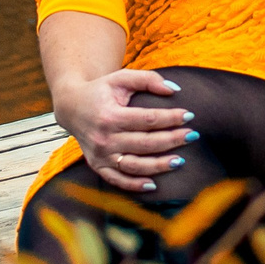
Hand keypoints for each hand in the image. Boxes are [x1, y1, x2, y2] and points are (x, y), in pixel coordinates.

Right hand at [49, 67, 194, 190]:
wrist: (72, 107)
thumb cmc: (101, 91)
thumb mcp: (121, 78)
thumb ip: (147, 79)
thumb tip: (174, 89)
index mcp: (110, 116)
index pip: (147, 120)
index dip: (170, 118)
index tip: (189, 115)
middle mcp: (104, 138)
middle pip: (145, 143)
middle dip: (172, 140)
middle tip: (192, 135)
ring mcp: (100, 155)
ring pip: (134, 165)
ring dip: (159, 165)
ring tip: (180, 161)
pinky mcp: (98, 166)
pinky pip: (118, 180)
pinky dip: (135, 185)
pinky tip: (154, 184)